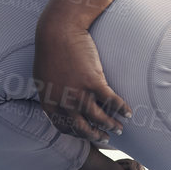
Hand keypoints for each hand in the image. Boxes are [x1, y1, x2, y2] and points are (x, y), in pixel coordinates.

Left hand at [33, 23, 129, 144]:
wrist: (58, 31)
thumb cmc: (49, 51)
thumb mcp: (42, 78)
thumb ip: (50, 94)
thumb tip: (58, 105)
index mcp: (48, 102)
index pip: (63, 127)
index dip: (77, 134)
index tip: (87, 134)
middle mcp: (62, 102)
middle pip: (82, 128)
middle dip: (96, 135)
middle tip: (105, 138)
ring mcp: (78, 94)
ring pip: (99, 118)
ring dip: (111, 126)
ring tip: (119, 128)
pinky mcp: (93, 83)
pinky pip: (112, 102)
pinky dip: (122, 109)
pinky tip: (128, 113)